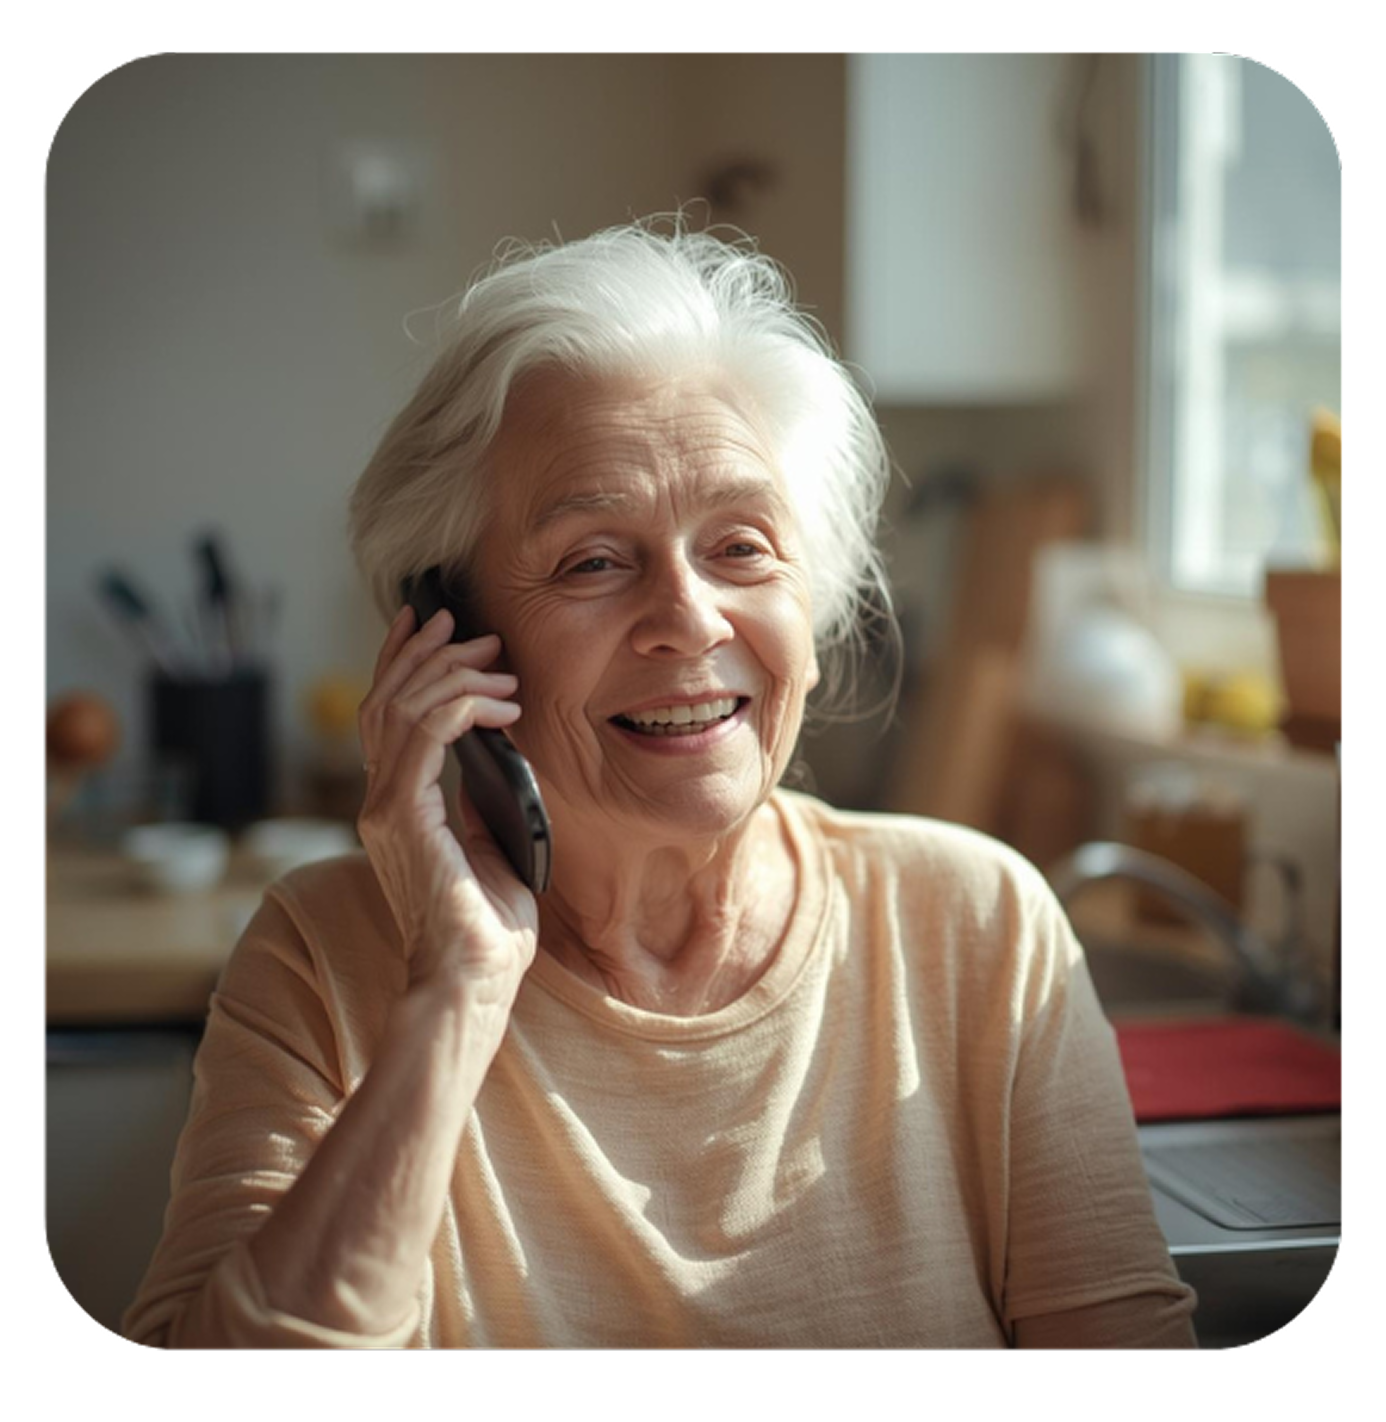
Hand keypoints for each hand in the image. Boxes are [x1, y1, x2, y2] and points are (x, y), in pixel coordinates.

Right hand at [356, 604, 538, 1004]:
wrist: (472, 980)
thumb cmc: (488, 928)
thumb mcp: (490, 845)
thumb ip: (478, 799)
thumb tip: (498, 751)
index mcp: (396, 806)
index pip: (385, 714)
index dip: (401, 661)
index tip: (427, 621)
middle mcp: (379, 801)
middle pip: (386, 700)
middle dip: (431, 654)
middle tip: (476, 632)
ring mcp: (384, 807)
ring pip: (401, 707)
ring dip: (451, 673)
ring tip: (497, 661)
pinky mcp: (402, 816)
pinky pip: (425, 735)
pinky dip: (462, 706)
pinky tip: (499, 704)